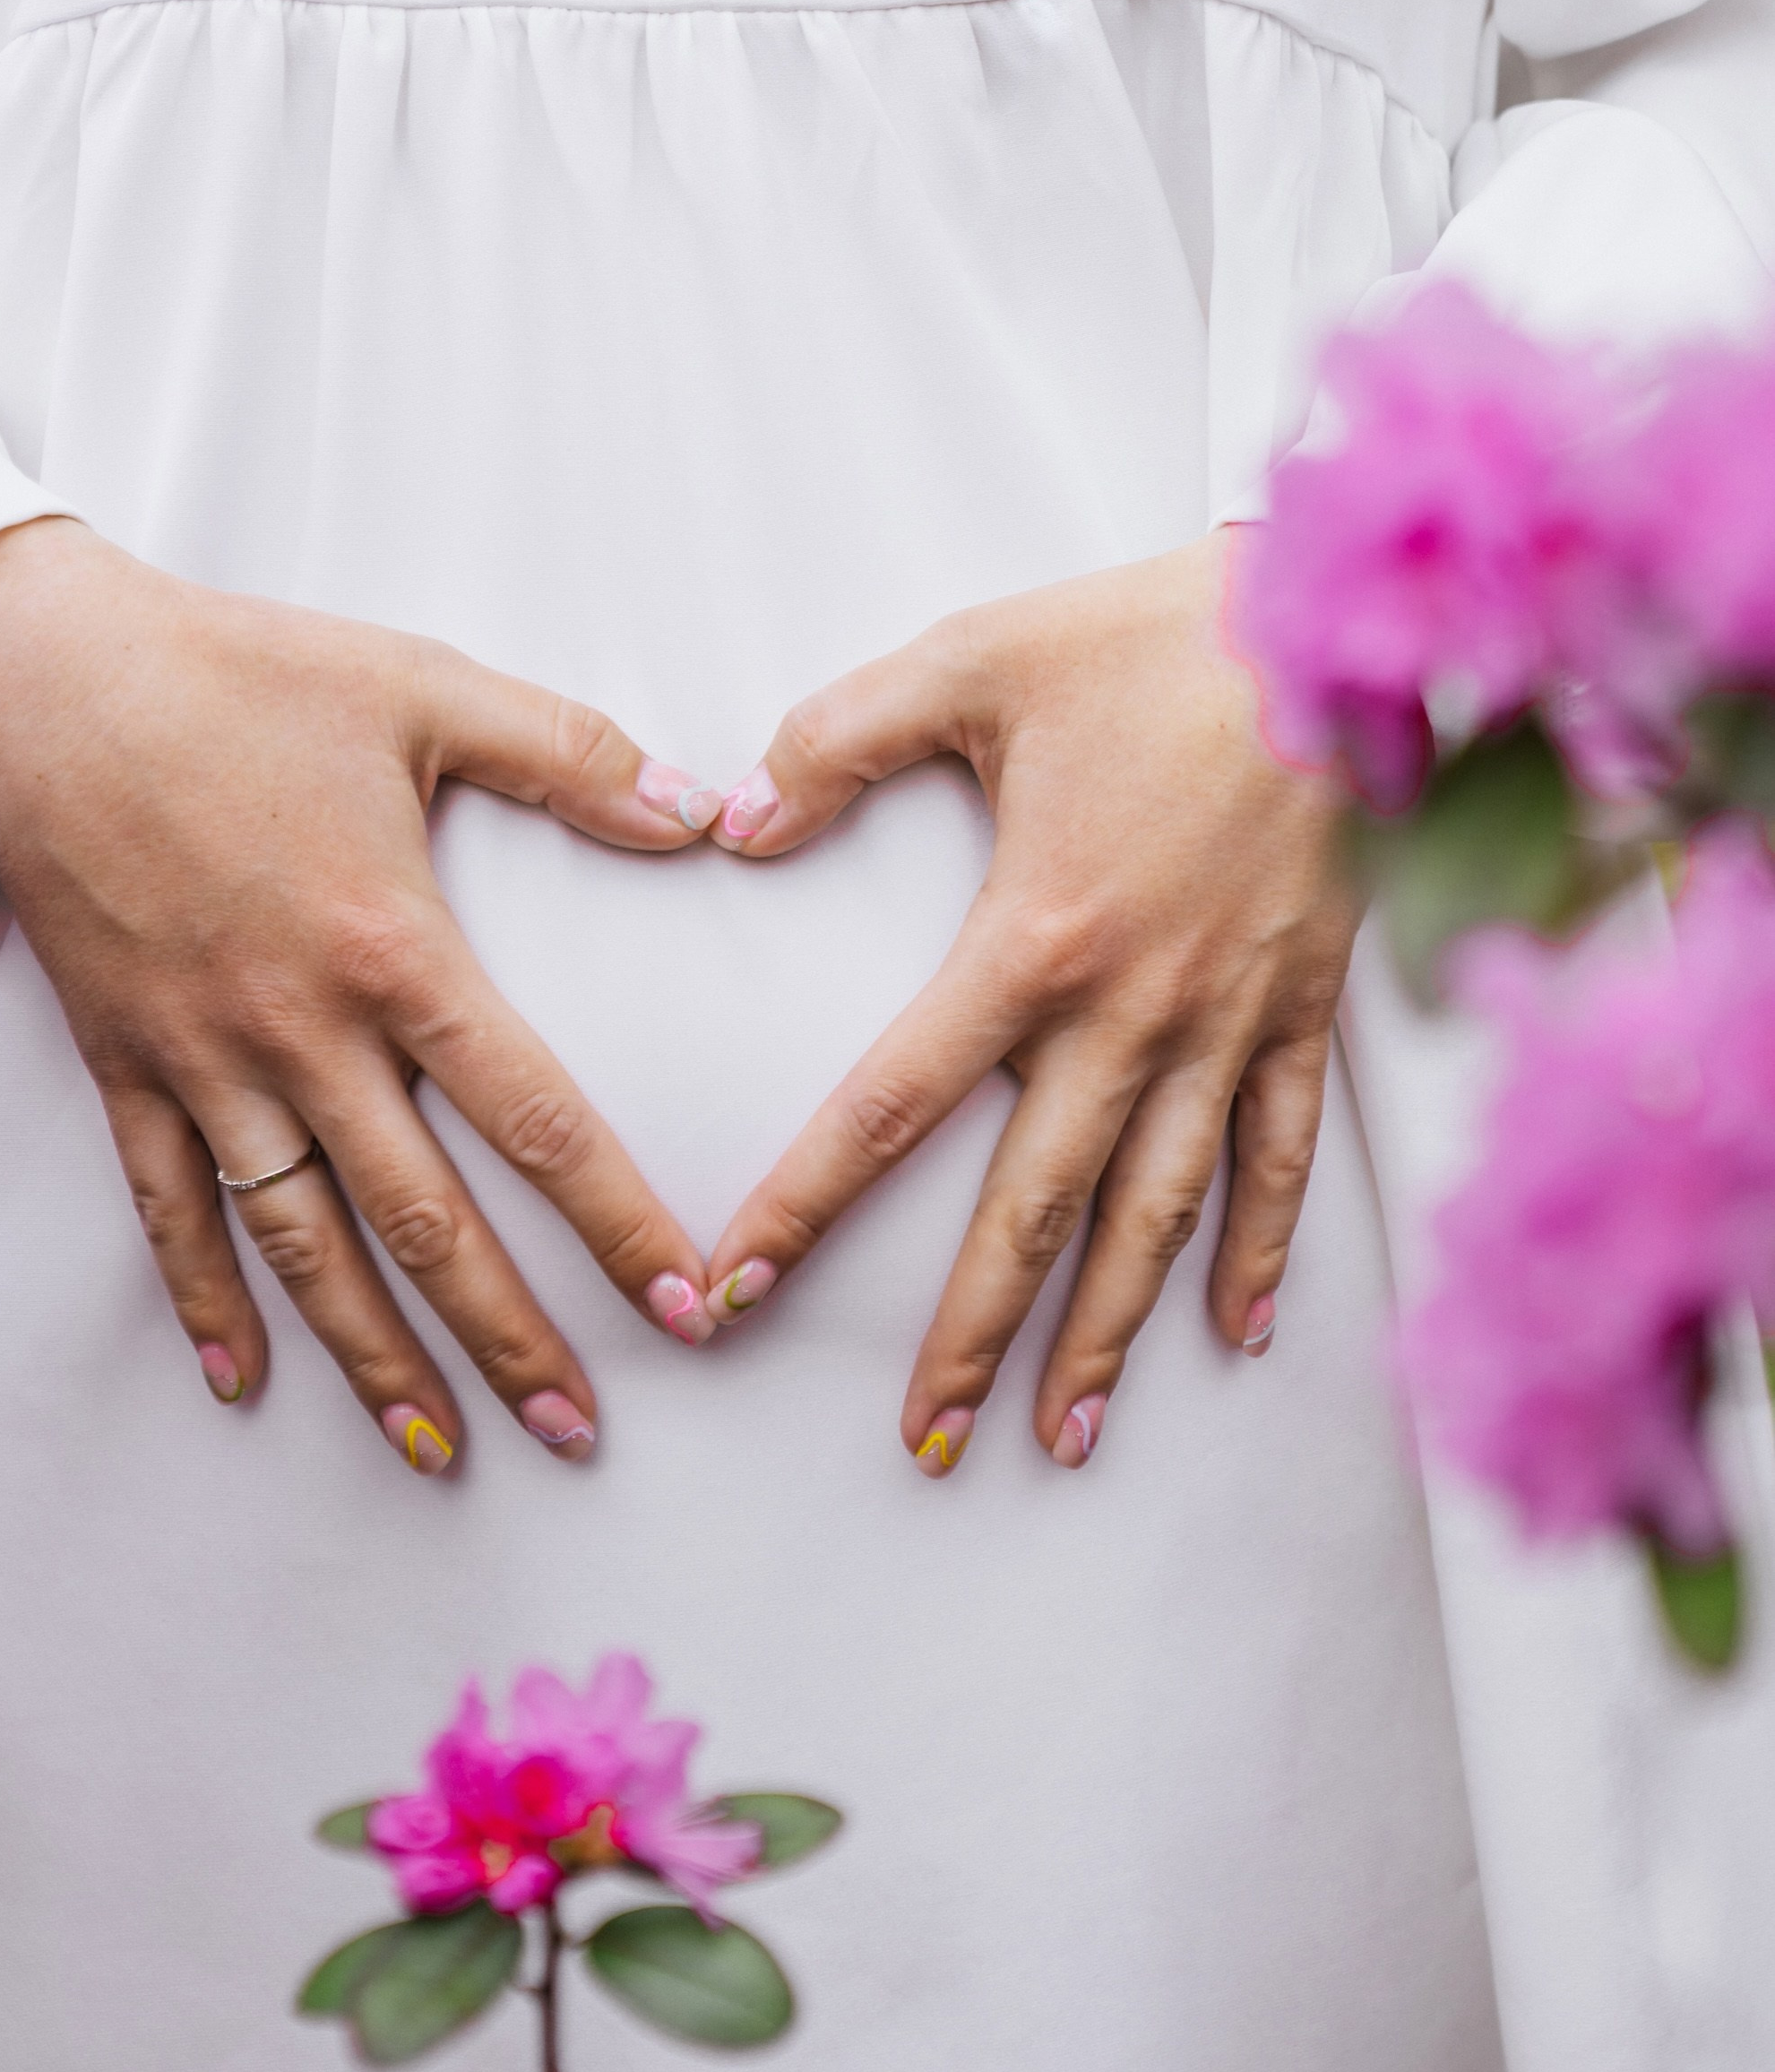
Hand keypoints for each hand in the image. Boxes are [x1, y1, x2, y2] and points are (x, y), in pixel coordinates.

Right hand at [0, 520, 729, 1470]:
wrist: (39, 682)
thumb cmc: (241, 675)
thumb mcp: (423, 688)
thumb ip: (574, 757)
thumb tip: (712, 813)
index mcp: (393, 949)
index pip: (534, 1116)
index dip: (616, 1221)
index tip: (686, 1305)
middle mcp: (302, 1033)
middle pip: (424, 1220)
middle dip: (508, 1337)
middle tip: (579, 1432)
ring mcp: (206, 1062)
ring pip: (301, 1244)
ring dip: (371, 1356)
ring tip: (439, 1450)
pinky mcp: (125, 1065)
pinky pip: (168, 1210)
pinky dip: (203, 1302)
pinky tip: (244, 1383)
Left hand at [698, 536, 1358, 1472]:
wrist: (1341, 629)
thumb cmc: (1150, 641)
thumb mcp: (970, 660)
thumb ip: (836, 740)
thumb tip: (729, 818)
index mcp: (1033, 941)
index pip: (888, 1107)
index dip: (802, 1207)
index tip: (735, 1293)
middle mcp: (1130, 1014)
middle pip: (1031, 1210)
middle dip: (972, 1337)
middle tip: (923, 1443)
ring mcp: (1227, 1023)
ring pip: (1156, 1215)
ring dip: (1107, 1333)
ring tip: (1060, 1435)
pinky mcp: (1304, 1007)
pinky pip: (1284, 1155)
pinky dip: (1263, 1250)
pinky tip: (1236, 1333)